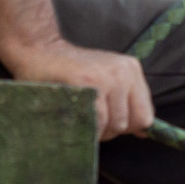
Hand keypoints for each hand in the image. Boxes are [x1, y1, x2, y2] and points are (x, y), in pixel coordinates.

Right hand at [0, 40, 153, 140]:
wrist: (39, 49)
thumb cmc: (71, 72)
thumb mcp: (106, 80)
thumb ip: (126, 103)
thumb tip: (144, 133)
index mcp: (131, 70)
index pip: (145, 115)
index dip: (128, 127)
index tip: (110, 124)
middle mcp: (124, 71)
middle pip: (130, 123)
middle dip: (110, 131)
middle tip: (90, 120)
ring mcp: (107, 76)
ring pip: (115, 125)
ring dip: (98, 131)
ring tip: (82, 118)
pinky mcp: (88, 82)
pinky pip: (98, 121)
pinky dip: (88, 129)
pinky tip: (75, 119)